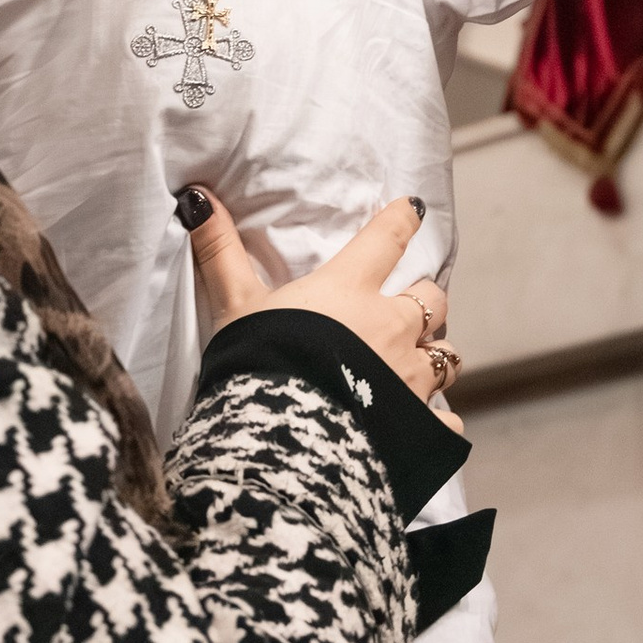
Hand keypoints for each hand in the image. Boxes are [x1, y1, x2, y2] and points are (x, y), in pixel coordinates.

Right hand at [185, 189, 458, 410]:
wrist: (282, 442)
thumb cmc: (258, 365)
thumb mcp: (235, 306)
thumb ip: (220, 252)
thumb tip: (196, 199)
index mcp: (351, 289)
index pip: (387, 238)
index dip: (403, 220)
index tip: (413, 211)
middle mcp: (392, 327)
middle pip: (432, 299)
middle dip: (425, 300)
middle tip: (409, 307)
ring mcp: (411, 377)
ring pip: (446, 356)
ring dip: (434, 355)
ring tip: (418, 364)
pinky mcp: (420, 423)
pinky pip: (445, 421)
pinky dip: (437, 422)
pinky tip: (424, 426)